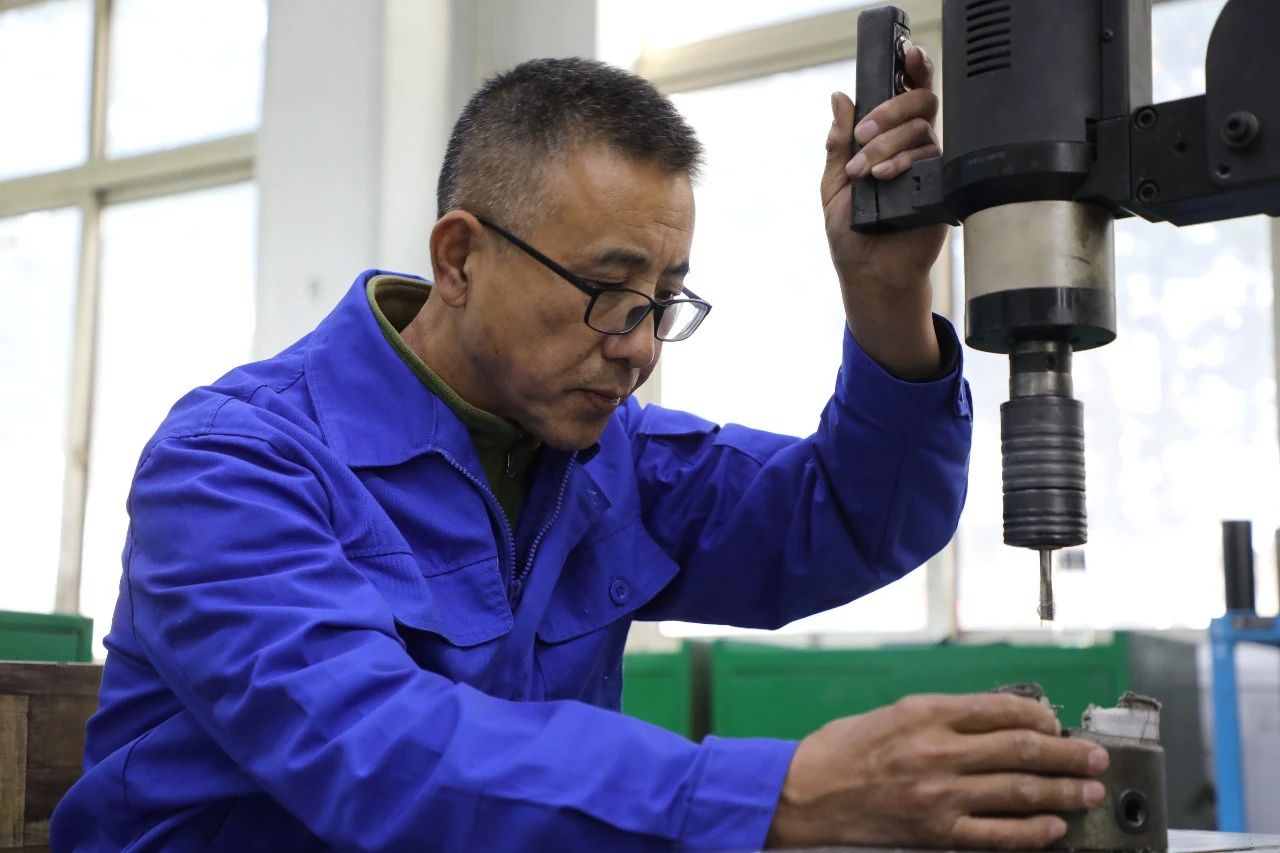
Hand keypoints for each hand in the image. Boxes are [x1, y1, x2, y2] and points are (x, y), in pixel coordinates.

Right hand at [765, 693, 1109, 849]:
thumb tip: (995, 725)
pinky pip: (997, 834)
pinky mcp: (935, 832)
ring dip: (1062, 791)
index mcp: (925, 713)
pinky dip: (1031, 831)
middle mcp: (937, 750)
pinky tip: (1053, 828)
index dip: (1039, 718)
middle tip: (1095, 757)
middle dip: (1067, 755)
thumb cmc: (841, 750)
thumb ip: (941, 719)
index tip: (1056, 724)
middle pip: (1020, 750)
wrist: (802, 794)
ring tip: (1089, 791)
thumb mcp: (891, 714)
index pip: (1000, 710)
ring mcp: (939, 795)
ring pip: (1018, 791)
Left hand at [822, 44, 948, 378]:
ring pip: (923, 131)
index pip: (905, 97)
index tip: (907, 55)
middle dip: (889, 113)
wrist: (869, 273)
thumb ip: (838, 142)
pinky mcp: (942, 188)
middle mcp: (914, 148)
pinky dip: (905, 162)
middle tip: (863, 135)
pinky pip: (934, 159)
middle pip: (919, 104)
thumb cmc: (851, 232)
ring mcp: (930, 167)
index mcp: (888, 140)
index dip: (912, 72)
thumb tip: (839, 99)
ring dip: (889, 143)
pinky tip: (885, 176)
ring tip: (864, 171)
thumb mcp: (833, 183)